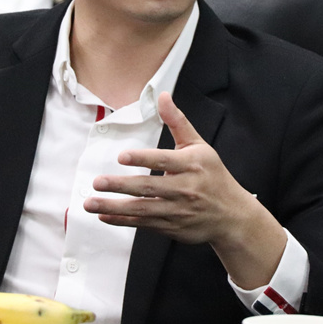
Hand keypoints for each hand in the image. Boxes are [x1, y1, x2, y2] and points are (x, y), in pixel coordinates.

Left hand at [84, 92, 285, 286]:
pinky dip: (122, 221)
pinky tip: (104, 216)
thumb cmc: (213, 175)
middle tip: (97, 183)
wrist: (232, 215)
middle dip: (120, 186)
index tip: (121, 156)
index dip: (143, 158)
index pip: (164, 161)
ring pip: (142, 209)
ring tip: (90, 203)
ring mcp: (177, 211)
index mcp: (191, 165)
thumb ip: (178, 122)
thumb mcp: (199, 146)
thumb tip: (162, 96)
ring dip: (114, 207)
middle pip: (148, 187)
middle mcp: (184, 189)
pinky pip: (143, 224)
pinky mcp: (171, 227)